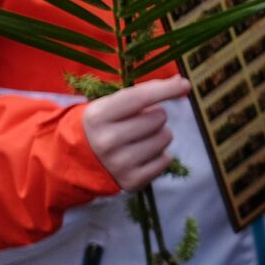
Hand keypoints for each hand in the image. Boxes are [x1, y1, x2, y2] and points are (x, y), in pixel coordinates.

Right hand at [82, 76, 190, 191]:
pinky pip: (166, 160)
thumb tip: (181, 83)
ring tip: (142, 137)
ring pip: (165, 138)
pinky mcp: (131, 181)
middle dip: (157, 116)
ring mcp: (118, 163)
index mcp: (98, 116)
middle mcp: (106, 141)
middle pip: (158, 118)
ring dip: (160, 134)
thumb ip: (144, 93)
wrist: (78, 160)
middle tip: (141, 122)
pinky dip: (161, 154)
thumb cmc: (104, 125)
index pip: (140, 98)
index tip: (186, 84)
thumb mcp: (111, 105)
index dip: (166, 89)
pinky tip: (144, 154)